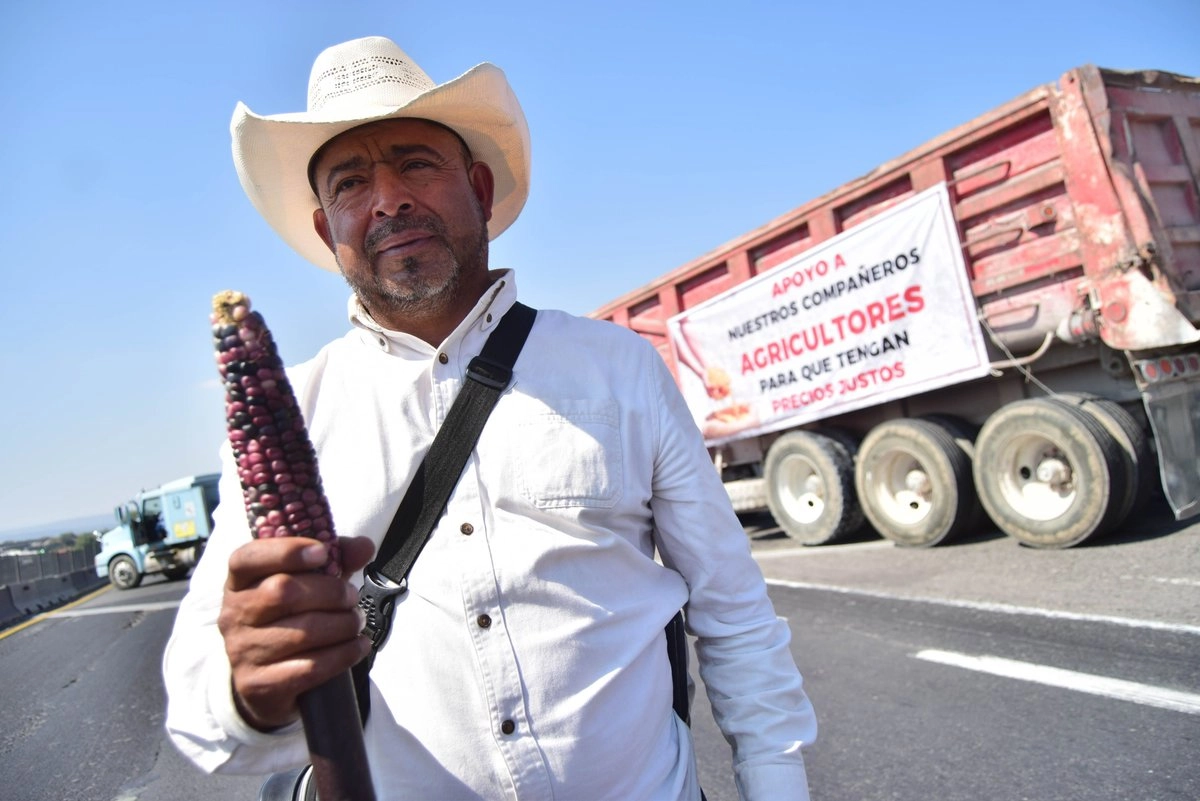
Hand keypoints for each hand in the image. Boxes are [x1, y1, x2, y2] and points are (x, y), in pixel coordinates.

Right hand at [218, 535, 375, 730]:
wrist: (267, 681)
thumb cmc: (291, 618)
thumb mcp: (309, 583)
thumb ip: (335, 559)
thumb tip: (364, 546)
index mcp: (239, 582)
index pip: (248, 558)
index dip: (286, 551)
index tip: (322, 553)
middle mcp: (234, 615)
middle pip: (284, 592)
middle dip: (331, 592)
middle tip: (352, 598)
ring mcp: (242, 652)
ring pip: (302, 632)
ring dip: (342, 625)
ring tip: (355, 623)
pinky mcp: (258, 685)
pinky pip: (309, 667)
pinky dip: (343, 654)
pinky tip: (357, 647)